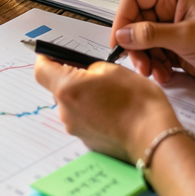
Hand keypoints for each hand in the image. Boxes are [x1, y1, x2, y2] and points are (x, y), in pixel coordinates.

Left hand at [35, 56, 178, 163]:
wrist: (154, 137)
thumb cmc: (138, 103)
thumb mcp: (112, 70)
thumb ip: (89, 68)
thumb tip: (83, 71)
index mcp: (68, 89)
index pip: (41, 70)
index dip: (46, 59)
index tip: (52, 55)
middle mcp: (66, 111)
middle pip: (57, 88)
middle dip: (71, 78)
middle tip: (94, 76)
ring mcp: (75, 128)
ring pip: (71, 104)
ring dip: (83, 97)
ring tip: (109, 96)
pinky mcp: (86, 140)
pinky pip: (82, 119)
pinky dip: (92, 113)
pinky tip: (112, 112)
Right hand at [111, 0, 194, 96]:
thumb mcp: (187, 39)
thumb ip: (151, 35)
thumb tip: (123, 34)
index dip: (122, 17)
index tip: (119, 40)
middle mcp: (170, 3)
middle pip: (134, 15)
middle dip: (132, 39)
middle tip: (135, 58)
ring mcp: (172, 23)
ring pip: (140, 35)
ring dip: (143, 55)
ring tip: (152, 71)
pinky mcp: (174, 42)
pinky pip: (151, 49)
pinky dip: (153, 63)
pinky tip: (164, 74)